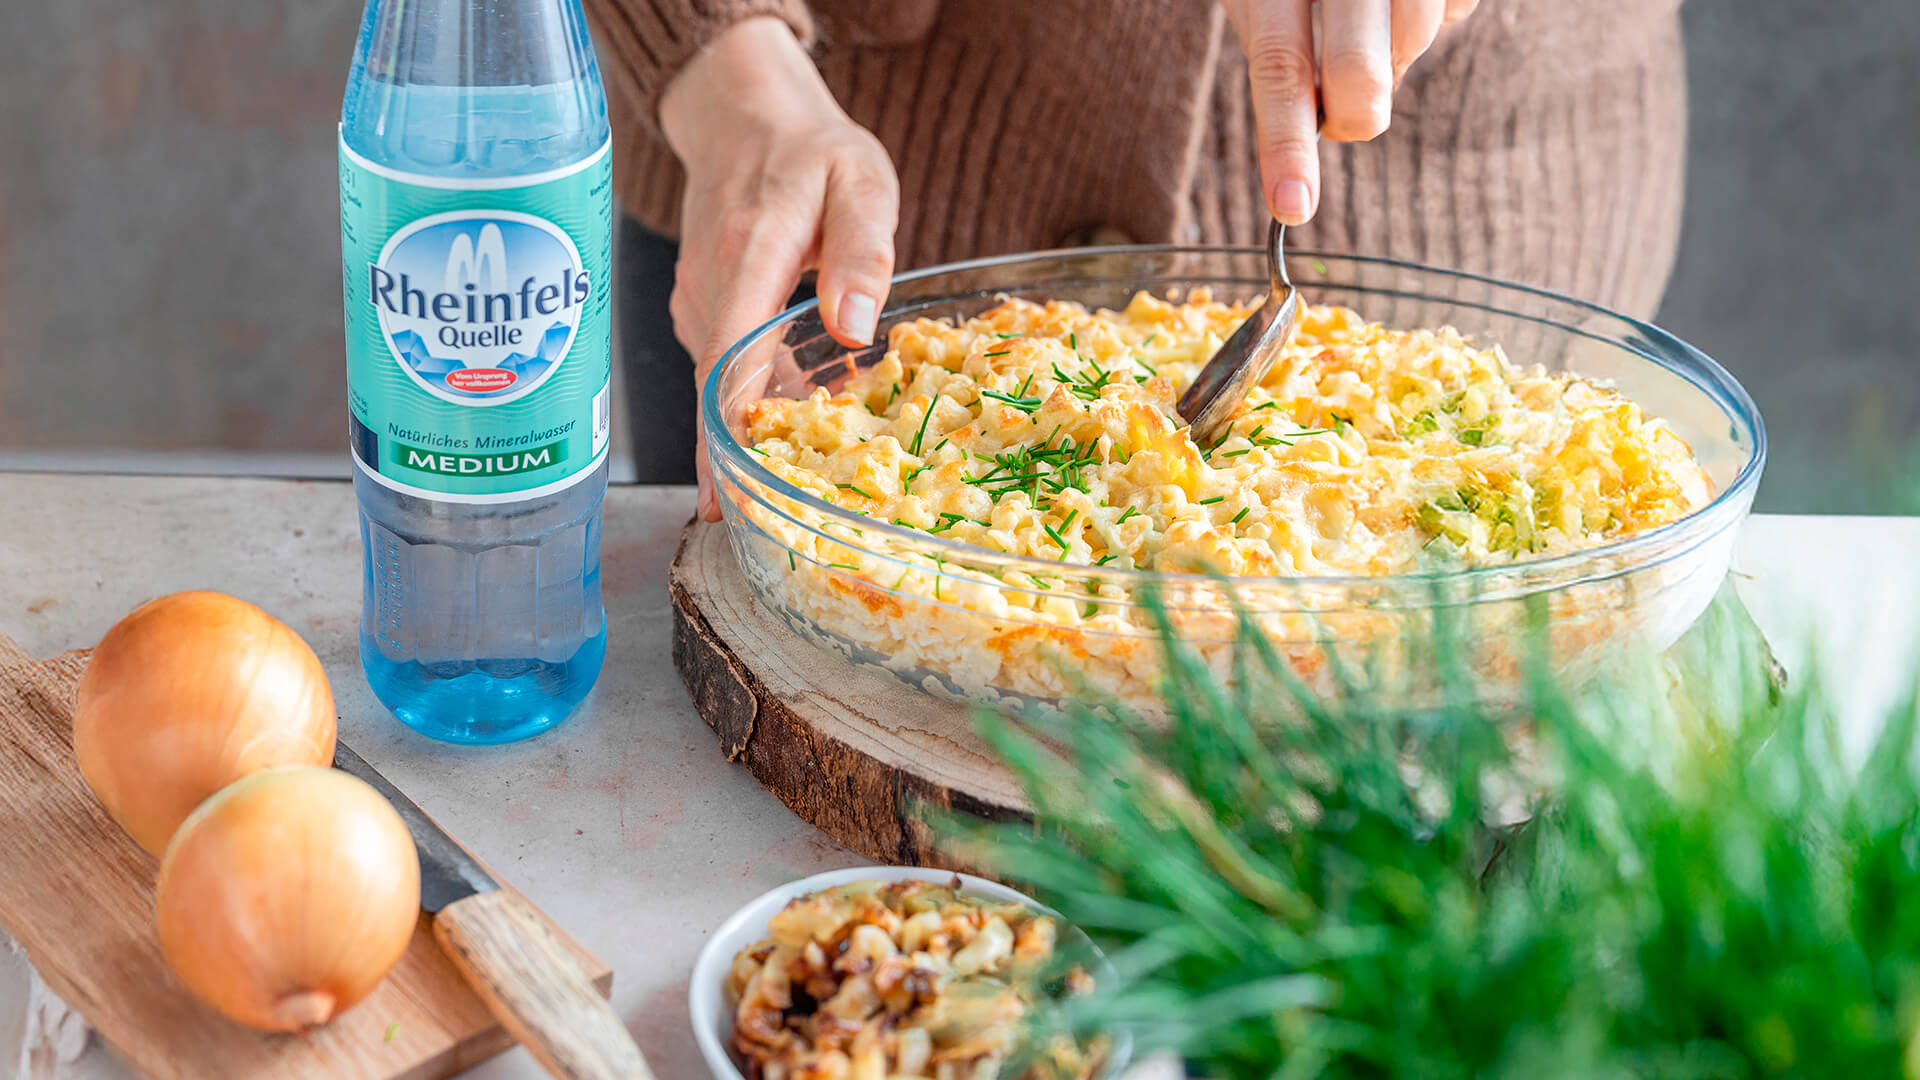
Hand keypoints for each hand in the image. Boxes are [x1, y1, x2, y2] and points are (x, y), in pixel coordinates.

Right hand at [660, 17, 900, 520]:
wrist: (744, 110)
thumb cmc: (811, 147)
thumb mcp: (861, 181)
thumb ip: (861, 251)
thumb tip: (852, 328)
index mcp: (747, 255)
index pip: (725, 360)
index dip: (721, 434)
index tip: (722, 495)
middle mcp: (709, 283)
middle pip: (711, 387)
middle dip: (727, 457)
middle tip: (752, 523)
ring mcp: (698, 295)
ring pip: (716, 379)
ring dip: (744, 429)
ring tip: (774, 486)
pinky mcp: (703, 303)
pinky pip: (722, 362)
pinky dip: (750, 395)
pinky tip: (787, 419)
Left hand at [1223, 0, 1477, 224]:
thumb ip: (1282, 50)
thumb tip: (1309, 140)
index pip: (1280, 67)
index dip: (1285, 144)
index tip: (1291, 206)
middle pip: (1359, 73)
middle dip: (1354, 116)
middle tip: (1345, 116)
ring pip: (1414, 45)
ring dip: (1393, 57)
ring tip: (1369, 17)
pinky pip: (1454, 13)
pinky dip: (1429, 18)